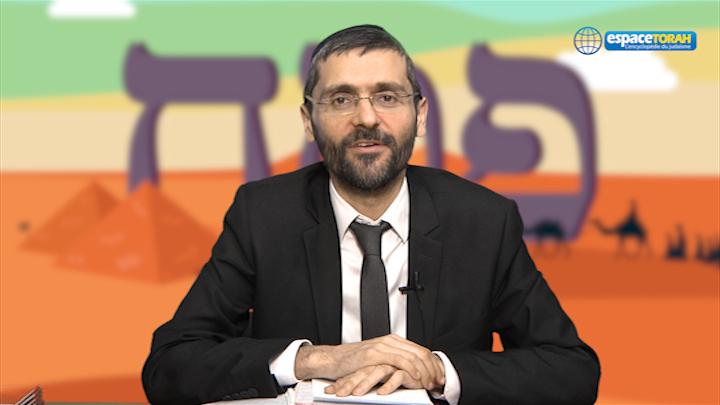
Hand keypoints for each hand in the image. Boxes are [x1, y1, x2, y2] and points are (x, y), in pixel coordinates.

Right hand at [295, 334, 444, 390]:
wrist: (333, 360)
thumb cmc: (353, 363)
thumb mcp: (378, 360)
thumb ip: (394, 361)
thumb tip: (412, 371)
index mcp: (393, 341)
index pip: (420, 350)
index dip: (433, 364)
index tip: (439, 376)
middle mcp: (390, 341)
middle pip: (420, 352)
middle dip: (433, 369)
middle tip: (438, 382)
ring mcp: (383, 346)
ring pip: (413, 356)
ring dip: (425, 371)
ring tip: (430, 383)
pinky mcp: (375, 354)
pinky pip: (399, 361)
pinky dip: (411, 370)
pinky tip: (417, 378)